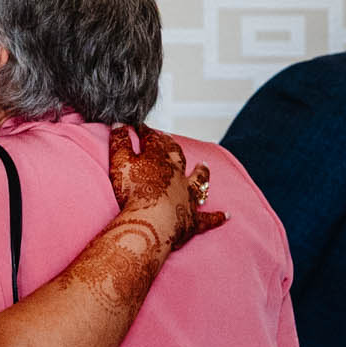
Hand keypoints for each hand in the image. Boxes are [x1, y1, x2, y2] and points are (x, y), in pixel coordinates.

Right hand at [108, 123, 226, 248]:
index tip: (138, 126)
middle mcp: (178, 175)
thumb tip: (119, 124)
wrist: (151, 222)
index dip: (145, 132)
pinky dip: (217, 217)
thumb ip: (119, 142)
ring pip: (198, 181)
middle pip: (178, 156)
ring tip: (204, 166)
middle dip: (172, 146)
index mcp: (160, 160)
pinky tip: (226, 215)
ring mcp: (187, 197)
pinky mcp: (192, 220)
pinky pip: (208, 218)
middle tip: (169, 139)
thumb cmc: (134, 192)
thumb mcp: (120, 163)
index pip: (153, 139)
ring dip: (202, 173)